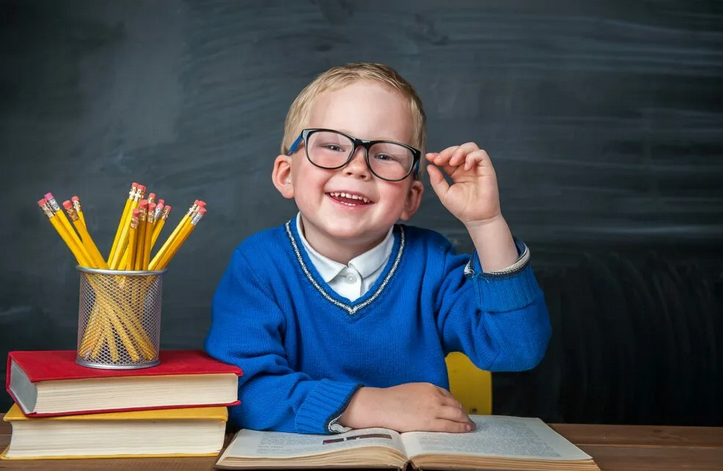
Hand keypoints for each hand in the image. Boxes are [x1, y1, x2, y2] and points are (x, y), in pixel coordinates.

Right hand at [339, 383, 474, 432]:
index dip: (456, 404)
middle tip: (467, 418)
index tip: (458, 409)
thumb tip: (430, 404)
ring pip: (457, 415)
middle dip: (463, 413)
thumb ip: (423, 395)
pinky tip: (466, 429)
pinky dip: (461, 428)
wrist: (381, 405)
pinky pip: (451, 426)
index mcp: (429, 387)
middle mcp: (434, 396)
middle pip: (456, 405)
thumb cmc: (391, 399)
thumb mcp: (411, 390)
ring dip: (465, 420)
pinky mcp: (431, 422)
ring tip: (469, 426)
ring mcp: (434, 409)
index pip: (449, 396)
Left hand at [426, 143, 500, 226]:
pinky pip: (481, 154)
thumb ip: (436, 180)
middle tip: (438, 160)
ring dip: (459, 151)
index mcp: (456, 173)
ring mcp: (477, 168)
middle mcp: (466, 168)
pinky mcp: (487, 169)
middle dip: (447, 152)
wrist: (476, 218)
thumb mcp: (444, 194)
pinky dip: (472, 157)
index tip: (429, 157)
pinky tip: (466, 167)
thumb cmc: (462, 208)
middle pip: (458, 149)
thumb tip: (430, 166)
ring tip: (452, 162)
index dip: (439, 155)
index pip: (448, 158)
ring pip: (470, 147)